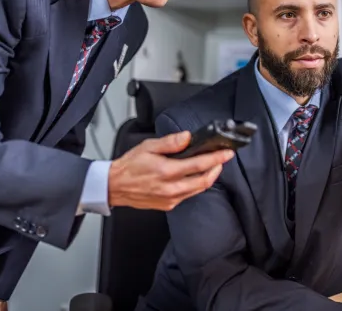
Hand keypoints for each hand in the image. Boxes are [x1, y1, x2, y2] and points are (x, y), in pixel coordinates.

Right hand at [108, 131, 233, 210]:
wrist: (115, 186)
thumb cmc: (129, 166)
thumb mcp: (148, 147)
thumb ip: (170, 142)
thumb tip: (187, 137)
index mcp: (167, 171)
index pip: (199, 164)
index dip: (216, 158)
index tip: (227, 153)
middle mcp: (171, 188)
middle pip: (204, 181)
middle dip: (217, 169)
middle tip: (223, 159)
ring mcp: (170, 199)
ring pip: (198, 190)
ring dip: (208, 177)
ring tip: (212, 166)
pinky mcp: (168, 205)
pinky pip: (188, 195)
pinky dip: (196, 186)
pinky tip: (195, 177)